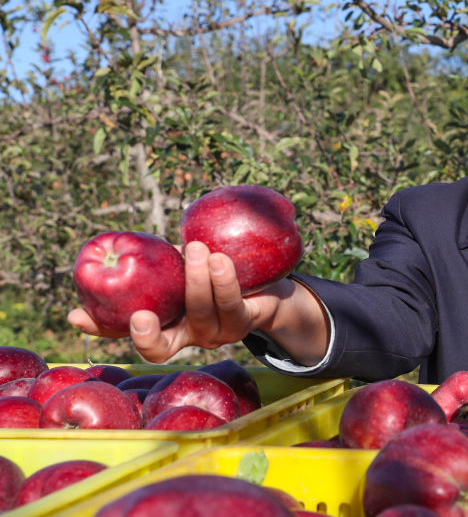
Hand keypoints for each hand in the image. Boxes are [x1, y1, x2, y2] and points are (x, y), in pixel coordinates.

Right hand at [68, 241, 286, 362]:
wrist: (267, 286)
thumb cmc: (214, 273)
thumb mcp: (180, 269)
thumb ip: (154, 264)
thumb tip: (114, 246)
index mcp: (168, 326)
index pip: (126, 333)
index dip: (102, 330)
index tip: (78, 314)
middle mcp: (189, 336)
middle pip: (162, 344)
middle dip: (148, 333)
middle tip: (140, 311)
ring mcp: (217, 334)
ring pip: (200, 314)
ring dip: (196, 281)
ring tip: (195, 249)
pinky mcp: (243, 322)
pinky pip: (231, 304)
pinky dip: (224, 281)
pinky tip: (220, 260)